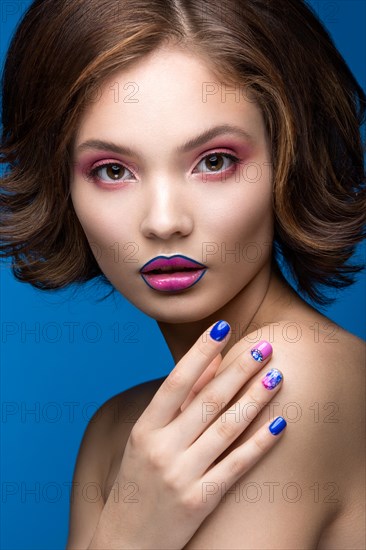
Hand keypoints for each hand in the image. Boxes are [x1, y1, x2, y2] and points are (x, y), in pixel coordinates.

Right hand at [89, 320, 285, 548]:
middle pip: (208, 401)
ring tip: (277, 376)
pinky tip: (280, 423)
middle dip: (240, 370)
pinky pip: (236, 466)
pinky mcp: (200, 502)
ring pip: (227, 429)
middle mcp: (161, 449)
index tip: (223, 326)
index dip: (201, 352)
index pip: (176, 381)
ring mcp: (181, 476)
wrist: (125, 544)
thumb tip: (211, 361)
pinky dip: (260, 443)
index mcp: (145, 429)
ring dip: (255, 399)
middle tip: (266, 347)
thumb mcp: (147, 440)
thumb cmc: (138, 483)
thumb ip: (178, 402)